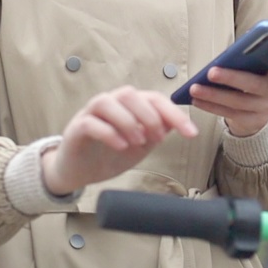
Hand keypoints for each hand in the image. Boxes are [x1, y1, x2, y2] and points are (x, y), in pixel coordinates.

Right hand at [41, 85, 197, 195]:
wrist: (80, 172)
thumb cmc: (110, 154)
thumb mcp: (141, 145)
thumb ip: (157, 132)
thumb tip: (179, 123)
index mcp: (129, 105)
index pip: (154, 99)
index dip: (174, 114)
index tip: (191, 133)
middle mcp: (110, 103)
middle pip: (130, 95)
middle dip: (149, 116)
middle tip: (157, 139)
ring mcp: (90, 113)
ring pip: (108, 102)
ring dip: (128, 121)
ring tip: (138, 142)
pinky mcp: (76, 128)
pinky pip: (91, 123)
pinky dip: (109, 133)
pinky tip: (121, 146)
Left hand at [190, 49, 267, 136]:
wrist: (251, 112)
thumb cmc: (247, 79)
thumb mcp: (250, 67)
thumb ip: (245, 59)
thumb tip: (226, 56)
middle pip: (256, 84)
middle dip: (232, 77)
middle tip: (211, 72)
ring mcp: (266, 108)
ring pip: (239, 101)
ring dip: (214, 94)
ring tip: (195, 88)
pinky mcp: (253, 122)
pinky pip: (230, 114)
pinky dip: (211, 106)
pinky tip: (197, 100)